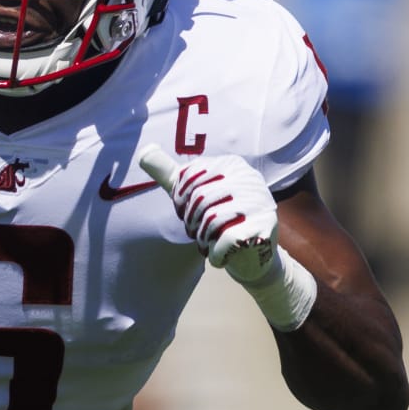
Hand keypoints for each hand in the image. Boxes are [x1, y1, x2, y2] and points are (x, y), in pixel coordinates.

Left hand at [138, 142, 316, 333]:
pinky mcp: (264, 227)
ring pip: (212, 219)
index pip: (191, 175)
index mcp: (232, 165)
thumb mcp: (193, 195)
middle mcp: (250, 178)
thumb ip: (171, 176)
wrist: (251, 256)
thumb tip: (144, 153)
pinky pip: (226, 240)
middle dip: (191, 221)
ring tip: (210, 242)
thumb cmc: (218, 221)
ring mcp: (260, 202)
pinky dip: (216, 254)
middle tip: (199, 231)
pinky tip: (222, 255)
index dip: (180, 199)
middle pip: (200, 198)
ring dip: (203, 239)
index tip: (186, 211)